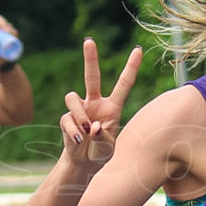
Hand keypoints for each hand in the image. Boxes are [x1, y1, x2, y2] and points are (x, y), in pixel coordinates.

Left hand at [0, 0, 18, 66]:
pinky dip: (13, 33)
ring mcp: (4, 31)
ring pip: (7, 24)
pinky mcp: (12, 36)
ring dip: (8, 28)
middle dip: (1, 22)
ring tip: (9, 34)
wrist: (3, 64)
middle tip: (4, 29)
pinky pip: (14, 31)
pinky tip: (14, 36)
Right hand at [61, 39, 141, 166]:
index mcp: (113, 107)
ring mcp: (80, 110)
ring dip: (79, 114)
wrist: (83, 164)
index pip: (123, 84)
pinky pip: (67, 119)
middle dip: (90, 58)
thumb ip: (102, 138)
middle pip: (91, 76)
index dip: (131, 67)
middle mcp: (95, 103)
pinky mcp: (67, 118)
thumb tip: (92, 126)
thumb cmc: (100, 153)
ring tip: (86, 131)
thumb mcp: (107, 148)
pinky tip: (78, 140)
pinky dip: (73, 130)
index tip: (138, 49)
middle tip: (89, 40)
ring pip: (73, 97)